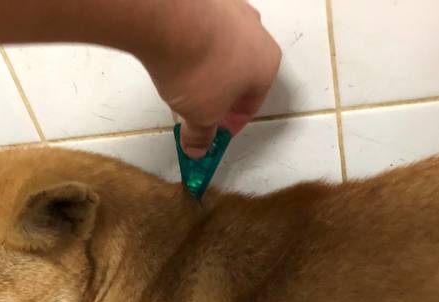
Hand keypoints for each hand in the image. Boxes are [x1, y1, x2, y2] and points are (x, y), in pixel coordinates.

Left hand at [145, 1, 280, 157]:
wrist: (170, 19)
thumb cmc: (200, 68)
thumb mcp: (201, 116)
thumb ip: (202, 136)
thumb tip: (198, 149)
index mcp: (267, 65)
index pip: (250, 106)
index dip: (228, 126)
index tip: (212, 135)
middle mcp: (256, 34)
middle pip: (237, 77)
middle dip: (217, 99)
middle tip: (195, 114)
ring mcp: (232, 11)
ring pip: (220, 53)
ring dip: (204, 73)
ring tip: (180, 86)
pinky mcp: (206, 1)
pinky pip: (200, 33)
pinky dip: (191, 48)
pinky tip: (174, 58)